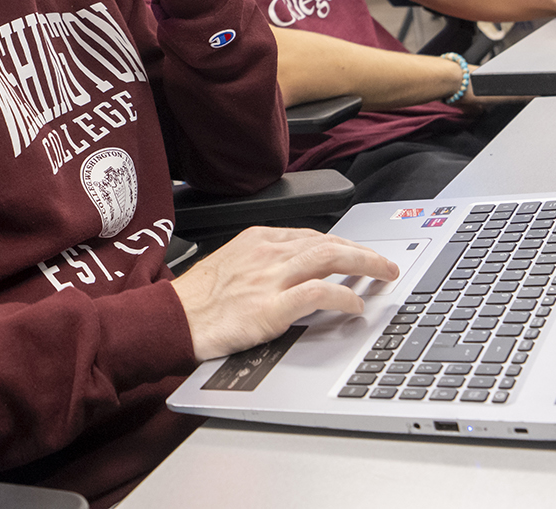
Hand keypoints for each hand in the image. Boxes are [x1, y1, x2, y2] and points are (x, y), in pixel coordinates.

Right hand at [171, 226, 398, 361]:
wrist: (171, 319)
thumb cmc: (196, 299)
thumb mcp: (230, 264)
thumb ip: (263, 263)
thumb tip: (294, 272)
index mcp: (257, 240)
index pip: (312, 236)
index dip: (342, 246)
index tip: (358, 255)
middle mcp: (267, 253)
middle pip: (328, 243)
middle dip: (363, 252)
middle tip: (385, 264)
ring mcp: (270, 279)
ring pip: (329, 259)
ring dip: (364, 265)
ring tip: (383, 276)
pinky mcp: (270, 308)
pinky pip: (318, 294)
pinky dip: (343, 295)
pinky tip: (355, 304)